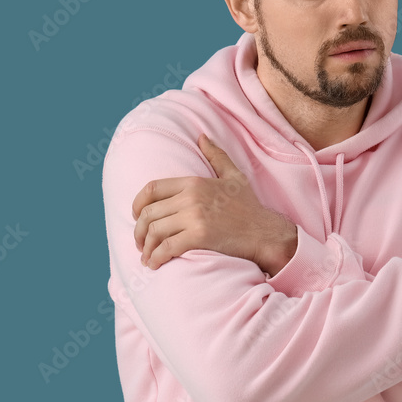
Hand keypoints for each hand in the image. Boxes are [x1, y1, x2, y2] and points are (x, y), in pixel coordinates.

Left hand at [131, 134, 296, 274]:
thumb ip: (216, 156)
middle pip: (148, 213)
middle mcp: (190, 197)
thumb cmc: (249, 208)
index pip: (151, 189)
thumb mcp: (234, 176)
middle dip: (139, 232)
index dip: (137, 205)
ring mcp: (194, 217)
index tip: (136, 217)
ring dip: (145, 248)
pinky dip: (156, 258)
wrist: (265, 233)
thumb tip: (202, 137)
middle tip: (140, 244)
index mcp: (194, 182)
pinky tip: (155, 264)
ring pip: (154, 232)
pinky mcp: (199, 237)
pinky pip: (166, 248)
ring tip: (147, 257)